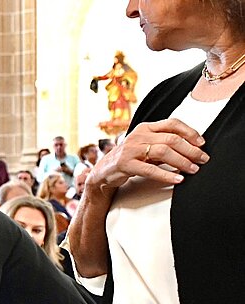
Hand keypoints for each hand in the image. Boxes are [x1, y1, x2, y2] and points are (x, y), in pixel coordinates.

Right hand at [86, 118, 207, 192]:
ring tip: (192, 169)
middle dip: (191, 150)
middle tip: (202, 159)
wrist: (103, 171)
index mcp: (145, 128)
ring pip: (163, 152)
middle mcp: (138, 136)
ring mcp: (131, 149)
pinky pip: (150, 170)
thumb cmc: (128, 158)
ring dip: (182, 161)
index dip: (190, 132)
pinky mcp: (125, 164)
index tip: (201, 143)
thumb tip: (192, 147)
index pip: (172, 123)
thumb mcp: (145, 145)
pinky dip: (167, 175)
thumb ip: (163, 143)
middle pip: (171, 139)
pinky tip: (177, 179)